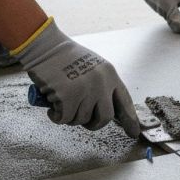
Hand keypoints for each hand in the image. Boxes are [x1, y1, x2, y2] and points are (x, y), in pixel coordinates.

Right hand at [13, 19, 140, 137]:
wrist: (45, 47)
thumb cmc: (65, 59)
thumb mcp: (92, 68)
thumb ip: (101, 86)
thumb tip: (105, 114)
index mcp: (110, 74)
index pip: (124, 101)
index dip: (130, 119)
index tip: (133, 132)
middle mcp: (101, 83)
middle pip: (105, 118)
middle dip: (93, 124)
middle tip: (82, 121)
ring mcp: (85, 89)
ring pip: (81, 119)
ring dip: (70, 116)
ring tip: (61, 101)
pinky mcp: (67, 96)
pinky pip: (64, 118)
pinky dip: (56, 116)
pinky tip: (51, 106)